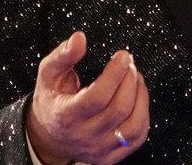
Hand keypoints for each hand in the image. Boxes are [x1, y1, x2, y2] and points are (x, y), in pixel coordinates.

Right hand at [26, 31, 149, 164]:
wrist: (48, 137)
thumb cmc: (52, 100)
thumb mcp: (48, 75)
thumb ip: (63, 55)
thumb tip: (80, 38)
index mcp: (65, 116)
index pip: (98, 96)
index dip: (115, 73)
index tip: (123, 55)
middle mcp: (83, 136)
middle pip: (119, 109)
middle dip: (130, 80)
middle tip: (130, 64)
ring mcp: (98, 149)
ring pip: (133, 126)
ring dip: (141, 97)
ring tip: (135, 79)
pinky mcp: (110, 156)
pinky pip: (137, 137)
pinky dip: (144, 115)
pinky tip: (137, 98)